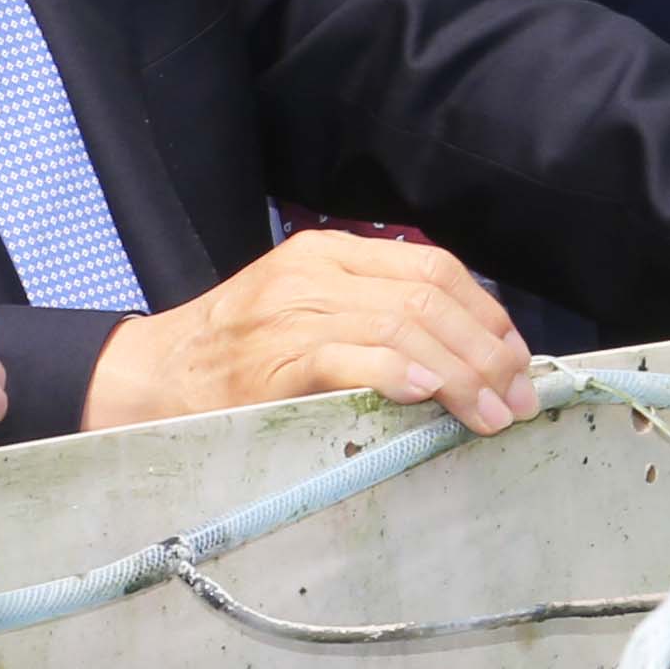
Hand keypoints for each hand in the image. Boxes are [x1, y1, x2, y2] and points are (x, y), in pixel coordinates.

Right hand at [82, 228, 535, 438]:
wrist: (151, 378)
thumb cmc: (238, 356)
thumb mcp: (308, 312)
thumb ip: (375, 315)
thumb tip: (467, 353)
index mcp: (331, 253)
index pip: (433, 268)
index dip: (487, 315)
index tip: (518, 360)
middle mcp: (317, 273)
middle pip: (430, 298)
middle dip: (487, 352)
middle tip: (518, 400)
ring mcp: (294, 312)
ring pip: (403, 326)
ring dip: (460, 375)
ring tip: (489, 415)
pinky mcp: (273, 359)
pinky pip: (348, 356)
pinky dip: (396, 372)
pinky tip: (429, 395)